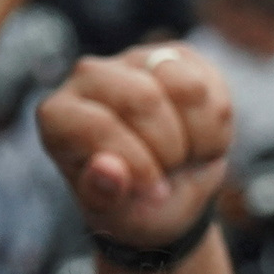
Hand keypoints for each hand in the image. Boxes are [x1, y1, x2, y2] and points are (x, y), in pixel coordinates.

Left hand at [39, 42, 236, 254]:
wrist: (171, 195)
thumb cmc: (132, 204)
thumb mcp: (116, 216)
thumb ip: (105, 195)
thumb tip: (107, 169)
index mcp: (58, 116)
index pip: (98, 125)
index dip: (136, 163)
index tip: (153, 192)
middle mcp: (89, 76)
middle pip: (144, 99)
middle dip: (169, 149)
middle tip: (168, 173)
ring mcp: (134, 61)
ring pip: (186, 88)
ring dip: (195, 139)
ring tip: (182, 157)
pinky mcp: (177, 57)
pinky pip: (211, 87)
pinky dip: (215, 128)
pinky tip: (197, 141)